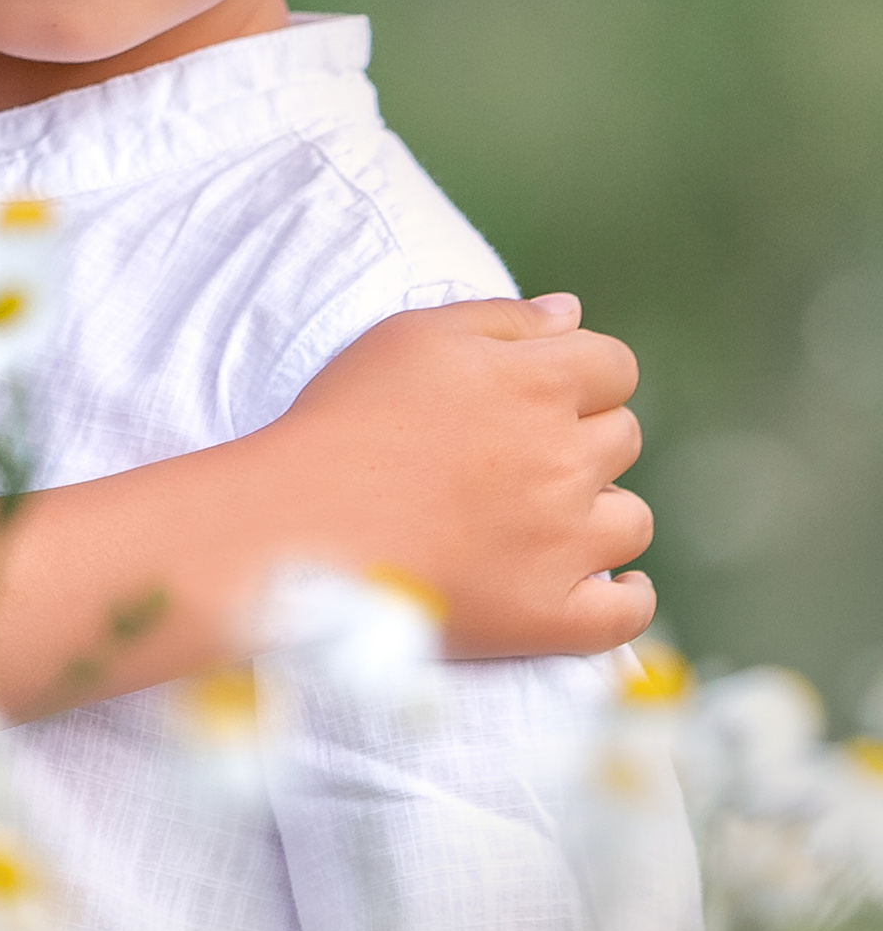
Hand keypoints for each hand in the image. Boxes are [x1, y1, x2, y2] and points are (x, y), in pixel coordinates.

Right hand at [267, 292, 653, 659]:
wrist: (298, 523)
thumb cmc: (344, 419)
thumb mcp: (410, 336)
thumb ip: (500, 318)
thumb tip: (570, 314)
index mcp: (538, 382)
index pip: (614, 366)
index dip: (579, 374)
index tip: (533, 392)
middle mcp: (567, 459)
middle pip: (623, 437)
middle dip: (580, 437)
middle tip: (513, 453)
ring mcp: (565, 543)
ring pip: (632, 519)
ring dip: (598, 512)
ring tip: (538, 516)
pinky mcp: (550, 615)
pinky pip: (629, 611)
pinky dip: (626, 596)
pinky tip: (605, 581)